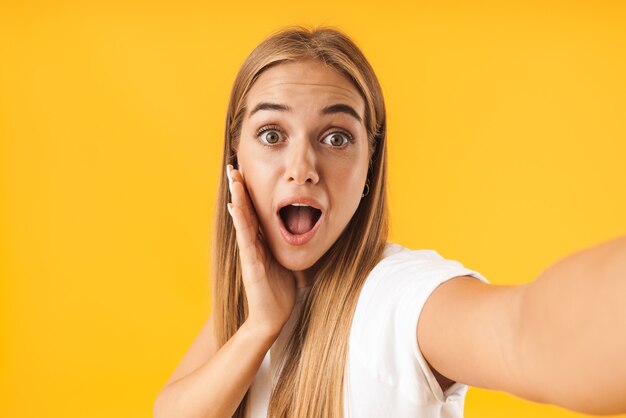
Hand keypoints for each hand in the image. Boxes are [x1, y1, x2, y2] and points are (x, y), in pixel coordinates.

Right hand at [226, 164, 297, 338]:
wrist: (272, 318)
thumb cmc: (281, 292)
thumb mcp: (291, 263)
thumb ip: (293, 248)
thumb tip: (311, 236)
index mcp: (262, 242)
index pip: (255, 212)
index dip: (250, 192)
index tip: (246, 172)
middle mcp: (253, 244)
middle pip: (245, 210)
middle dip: (239, 188)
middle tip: (233, 166)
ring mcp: (250, 253)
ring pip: (242, 220)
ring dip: (238, 197)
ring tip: (233, 178)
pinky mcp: (251, 264)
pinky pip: (245, 239)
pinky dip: (240, 222)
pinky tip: (235, 206)